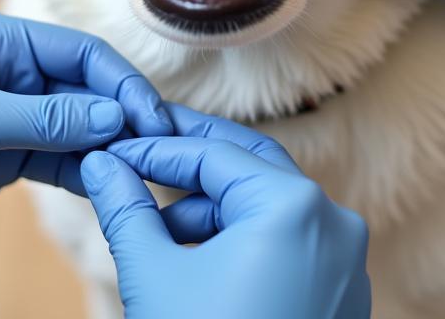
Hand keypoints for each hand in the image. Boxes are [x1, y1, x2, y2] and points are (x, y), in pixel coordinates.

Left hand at [0, 11, 171, 239]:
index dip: (122, 82)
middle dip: (120, 117)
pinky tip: (109, 184)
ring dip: (106, 146)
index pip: (83, 54)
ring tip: (141, 169)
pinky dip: (82, 170)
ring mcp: (12, 116)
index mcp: (6, 41)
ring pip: (76, 128)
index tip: (150, 116)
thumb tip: (115, 118)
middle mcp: (15, 73)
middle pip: (86, 91)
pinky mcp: (3, 157)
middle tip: (158, 148)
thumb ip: (46, 120)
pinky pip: (55, 159)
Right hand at [81, 108, 370, 318]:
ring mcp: (345, 261)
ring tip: (159, 230)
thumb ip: (125, 206)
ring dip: (212, 207)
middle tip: (139, 156)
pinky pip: (289, 243)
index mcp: (293, 206)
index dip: (156, 149)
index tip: (114, 152)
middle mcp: (333, 222)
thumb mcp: (154, 274)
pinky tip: (197, 259)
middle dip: (189, 164)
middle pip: (249, 166)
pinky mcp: (342, 295)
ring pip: (268, 206)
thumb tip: (100, 163)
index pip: (214, 153)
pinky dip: (243, 239)